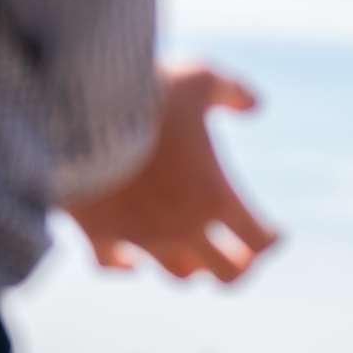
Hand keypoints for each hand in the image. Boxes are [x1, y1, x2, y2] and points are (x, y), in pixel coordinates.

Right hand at [65, 63, 277, 281]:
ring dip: (193, 267)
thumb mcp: (199, 78)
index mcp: (215, 196)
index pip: (258, 240)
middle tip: (244, 258)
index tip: (275, 234)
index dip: (272, 239)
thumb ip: (232, 91)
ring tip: (198, 257)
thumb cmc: (148, 94)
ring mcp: (140, 238)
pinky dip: (126, 265)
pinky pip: (113, 265)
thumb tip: (255, 105)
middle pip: (226, 273)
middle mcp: (183, 227)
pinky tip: (131, 259)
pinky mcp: (98, 235)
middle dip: (241, 266)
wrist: (77, 113)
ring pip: (178, 274)